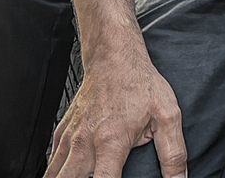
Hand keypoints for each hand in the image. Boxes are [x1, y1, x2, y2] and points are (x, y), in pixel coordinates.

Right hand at [47, 49, 186, 177]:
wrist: (114, 59)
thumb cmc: (139, 84)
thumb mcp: (167, 116)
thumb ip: (173, 153)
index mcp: (111, 142)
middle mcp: (84, 143)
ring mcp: (69, 139)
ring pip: (53, 176)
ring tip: (86, 177)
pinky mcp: (61, 134)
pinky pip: (51, 163)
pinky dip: (58, 172)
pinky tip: (74, 173)